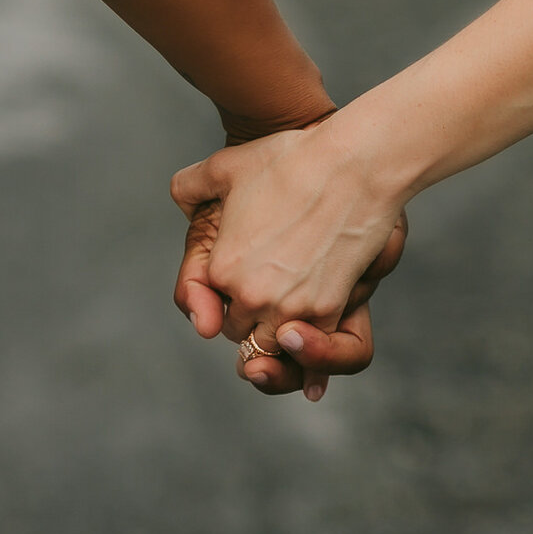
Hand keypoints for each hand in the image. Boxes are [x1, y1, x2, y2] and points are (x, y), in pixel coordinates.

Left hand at [170, 125, 407, 399]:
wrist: (352, 164)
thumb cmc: (291, 160)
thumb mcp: (227, 166)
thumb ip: (193, 185)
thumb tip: (180, 197)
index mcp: (221, 267)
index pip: (213, 310)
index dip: (227, 302)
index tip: (245, 283)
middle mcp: (251, 295)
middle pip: (241, 334)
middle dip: (252, 322)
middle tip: (270, 301)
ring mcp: (290, 307)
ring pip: (273, 349)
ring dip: (279, 344)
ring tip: (288, 332)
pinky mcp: (328, 310)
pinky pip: (313, 357)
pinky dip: (312, 364)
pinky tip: (311, 373)